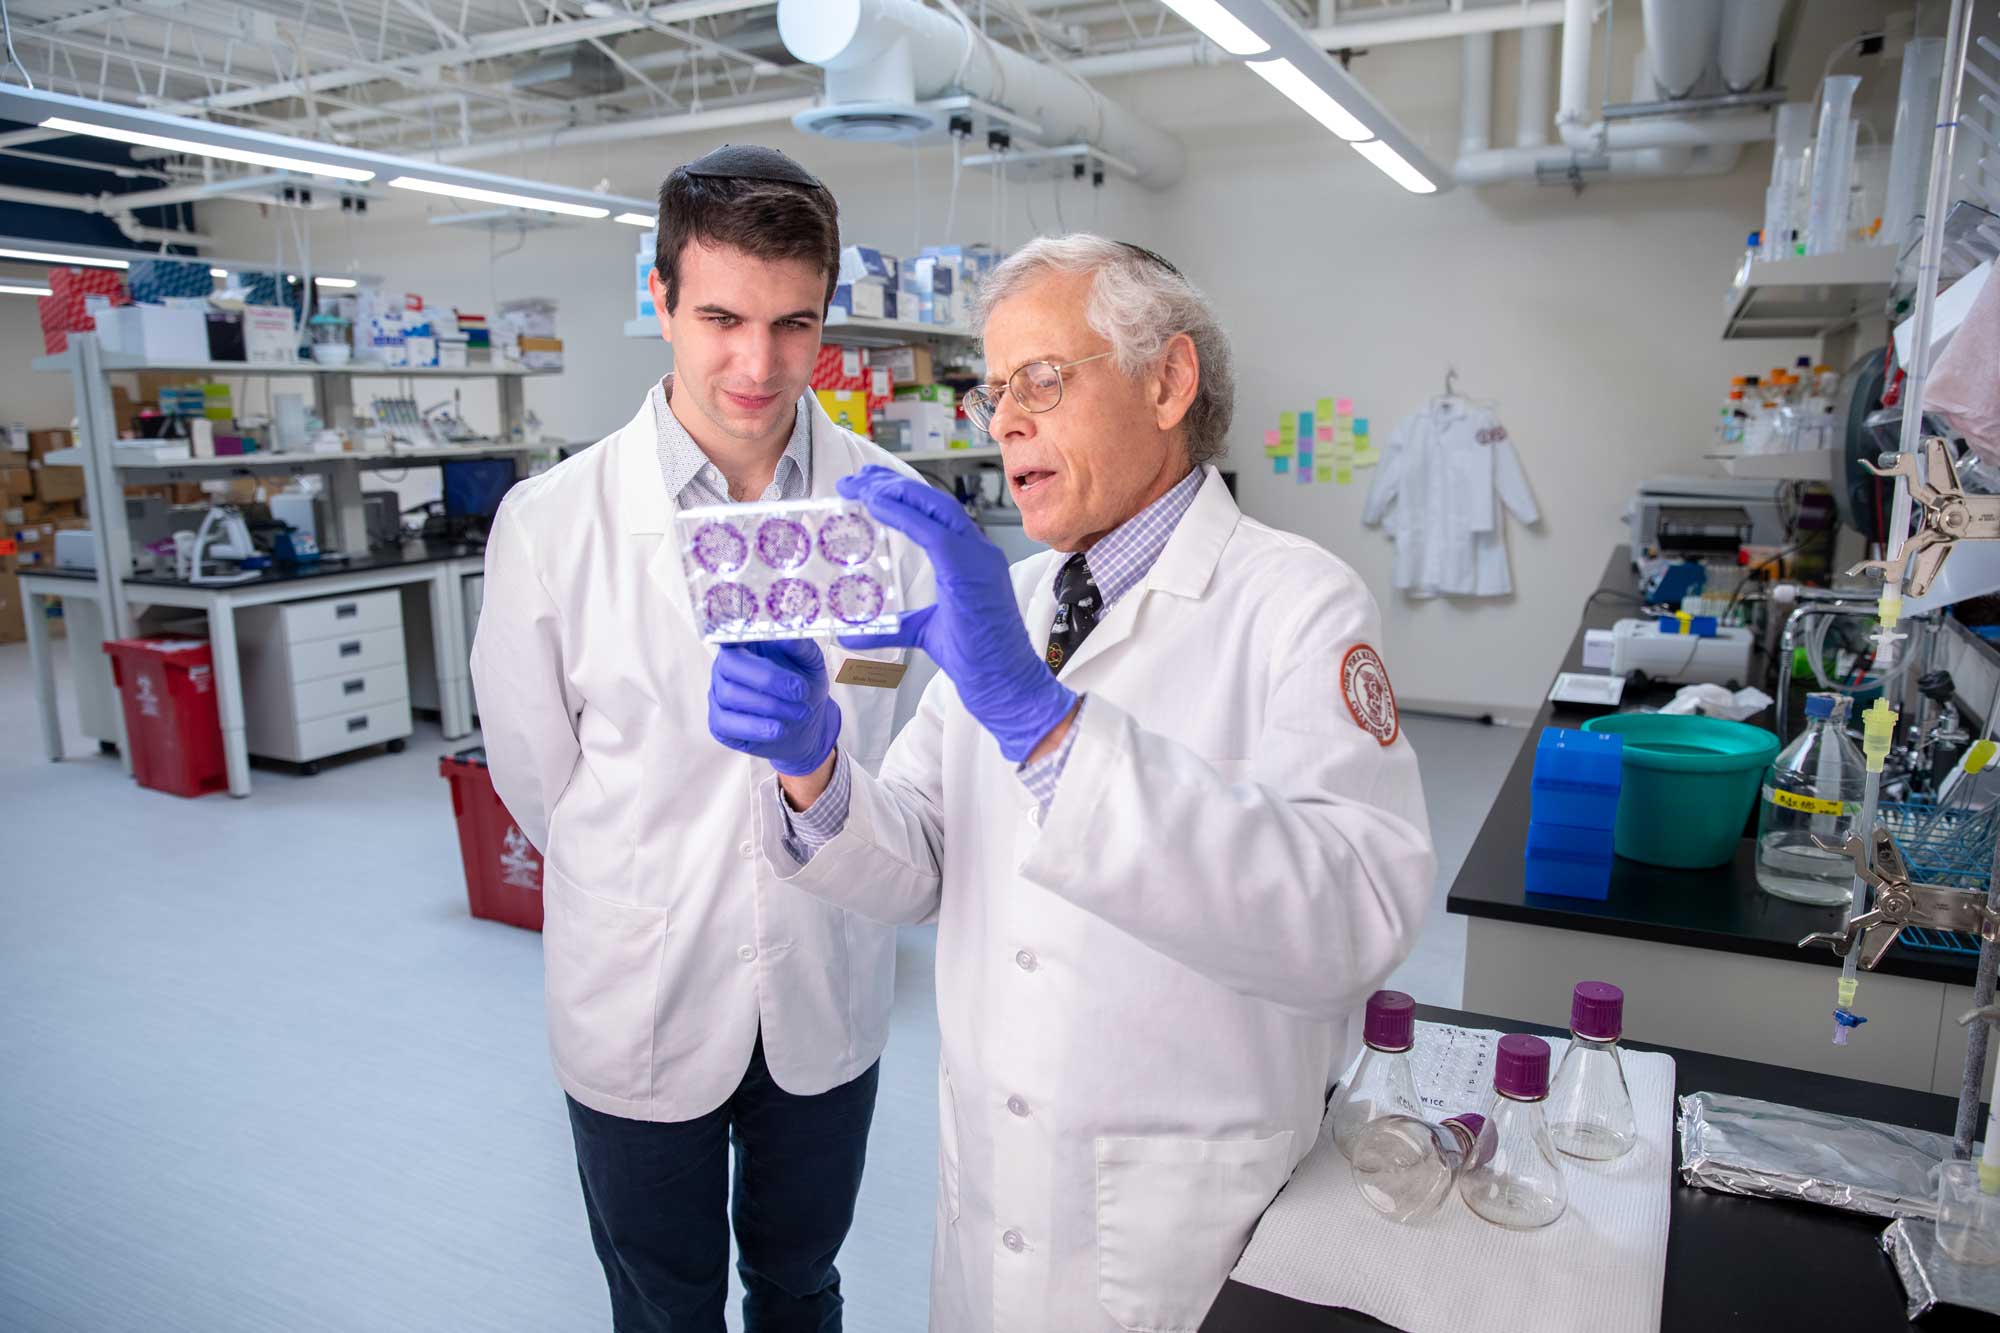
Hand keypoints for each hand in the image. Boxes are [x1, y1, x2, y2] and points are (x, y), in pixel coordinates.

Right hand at [708, 639, 841, 776]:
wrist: (806, 725)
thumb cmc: (804, 687)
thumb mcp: (811, 664)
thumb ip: (801, 647)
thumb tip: (788, 637)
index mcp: (743, 644)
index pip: (729, 632)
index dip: (736, 634)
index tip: (756, 639)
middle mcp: (725, 667)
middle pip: (730, 665)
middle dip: (767, 678)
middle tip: (800, 691)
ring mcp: (718, 695)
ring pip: (731, 695)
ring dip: (770, 705)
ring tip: (801, 712)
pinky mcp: (719, 724)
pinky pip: (727, 724)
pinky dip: (756, 727)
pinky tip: (779, 729)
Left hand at [836, 466, 1075, 762]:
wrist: (1005, 684)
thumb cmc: (977, 658)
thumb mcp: (923, 632)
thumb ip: (891, 626)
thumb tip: (849, 633)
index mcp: (970, 558)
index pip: (932, 514)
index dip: (899, 495)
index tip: (865, 488)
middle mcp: (977, 550)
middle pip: (932, 502)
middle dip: (891, 485)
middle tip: (853, 480)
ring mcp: (979, 558)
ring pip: (935, 507)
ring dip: (895, 492)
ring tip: (860, 487)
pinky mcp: (972, 572)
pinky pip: (935, 533)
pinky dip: (905, 514)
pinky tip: (877, 505)